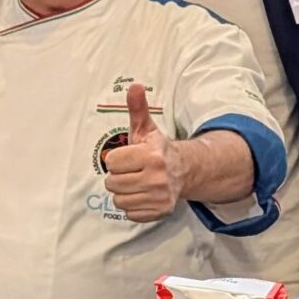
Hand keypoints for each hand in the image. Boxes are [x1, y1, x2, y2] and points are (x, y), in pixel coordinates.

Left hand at [102, 82, 180, 222]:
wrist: (185, 170)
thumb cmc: (158, 150)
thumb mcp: (147, 128)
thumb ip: (137, 108)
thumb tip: (134, 86)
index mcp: (152, 156)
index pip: (112, 162)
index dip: (117, 159)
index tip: (128, 157)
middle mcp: (157, 178)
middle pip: (113, 183)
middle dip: (119, 176)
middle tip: (131, 171)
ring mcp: (159, 196)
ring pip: (119, 199)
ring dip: (124, 192)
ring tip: (136, 183)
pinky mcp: (160, 211)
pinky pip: (130, 213)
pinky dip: (133, 205)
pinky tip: (142, 195)